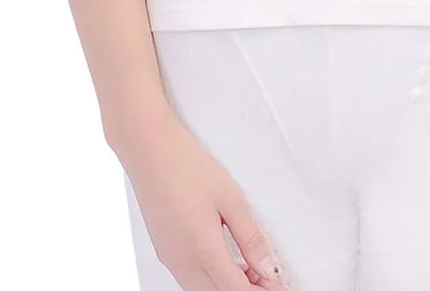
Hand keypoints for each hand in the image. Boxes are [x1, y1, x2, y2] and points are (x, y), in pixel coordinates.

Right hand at [120, 118, 289, 290]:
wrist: (150, 152)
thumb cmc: (188, 167)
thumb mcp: (231, 199)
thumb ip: (251, 238)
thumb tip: (269, 268)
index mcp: (203, 250)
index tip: (279, 283)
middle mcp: (183, 263)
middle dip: (248, 289)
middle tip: (270, 273)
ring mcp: (171, 260)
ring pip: (205, 290)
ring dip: (230, 284)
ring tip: (253, 265)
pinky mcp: (166, 253)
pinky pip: (192, 280)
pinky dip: (214, 278)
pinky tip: (228, 260)